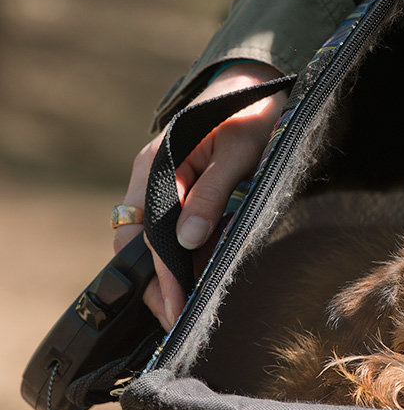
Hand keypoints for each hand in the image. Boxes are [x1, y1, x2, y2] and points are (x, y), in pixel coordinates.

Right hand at [113, 62, 287, 329]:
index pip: (144, 235)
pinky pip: (175, 232)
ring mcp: (164, 188)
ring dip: (170, 275)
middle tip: (177, 323)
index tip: (175, 310)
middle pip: (140, 245)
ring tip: (188, 312)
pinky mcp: (182, 193)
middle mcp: (152, 180)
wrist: (257, 85)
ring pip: (156, 242)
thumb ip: (210, 195)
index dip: (159, 276)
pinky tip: (200, 281)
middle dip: (157, 286)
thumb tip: (187, 242)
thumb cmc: (249, 113)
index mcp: (155, 167)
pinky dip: (185, 258)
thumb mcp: (237, 153)